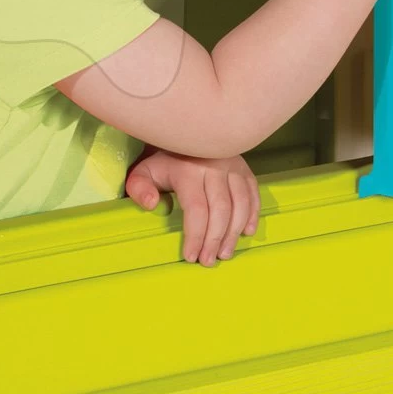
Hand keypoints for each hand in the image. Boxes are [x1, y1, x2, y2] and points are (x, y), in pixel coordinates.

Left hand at [124, 147, 260, 266]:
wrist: (185, 133)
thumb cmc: (163, 159)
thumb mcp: (143, 170)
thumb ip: (139, 187)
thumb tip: (150, 204)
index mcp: (188, 169)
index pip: (197, 209)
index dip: (196, 236)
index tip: (190, 257)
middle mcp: (214, 166)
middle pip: (221, 209)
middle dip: (215, 240)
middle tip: (209, 261)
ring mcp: (232, 166)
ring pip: (240, 204)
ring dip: (234, 232)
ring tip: (225, 253)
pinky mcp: (244, 168)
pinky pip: (253, 193)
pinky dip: (252, 214)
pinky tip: (246, 232)